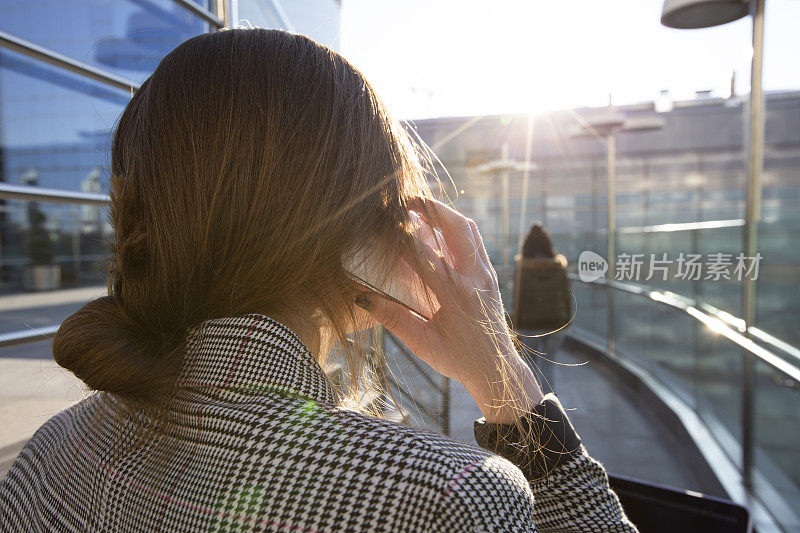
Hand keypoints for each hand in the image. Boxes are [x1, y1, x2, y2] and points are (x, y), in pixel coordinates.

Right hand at [359, 197, 542, 422]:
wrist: (497, 369)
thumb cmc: (458, 359)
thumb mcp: (421, 344)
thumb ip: (392, 318)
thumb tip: (360, 296)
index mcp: (456, 295)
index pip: (422, 253)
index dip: (399, 235)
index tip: (379, 222)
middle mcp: (475, 278)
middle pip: (456, 226)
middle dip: (430, 207)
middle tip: (405, 200)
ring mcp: (486, 273)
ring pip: (469, 229)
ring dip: (444, 213)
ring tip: (419, 208)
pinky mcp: (489, 274)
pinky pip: (473, 240)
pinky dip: (454, 227)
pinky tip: (435, 228)